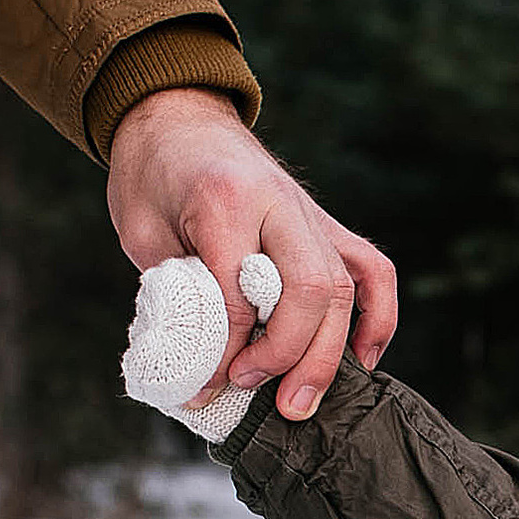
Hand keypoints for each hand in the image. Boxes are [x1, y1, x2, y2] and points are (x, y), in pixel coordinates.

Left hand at [105, 88, 396, 420]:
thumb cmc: (152, 176)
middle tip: (257, 393)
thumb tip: (202, 363)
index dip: (226, 350)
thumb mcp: (142, 232)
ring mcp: (310, 213)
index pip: (239, 292)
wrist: (175, 115)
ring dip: (328, 354)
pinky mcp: (326, 224)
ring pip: (343, 288)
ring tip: (301, 402)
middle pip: (309, 289)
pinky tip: (363, 359)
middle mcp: (279, 203)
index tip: (204, 386)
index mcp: (225, 199)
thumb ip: (176, 289)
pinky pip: (370, 270)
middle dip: (288, 355)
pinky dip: (377, 318)